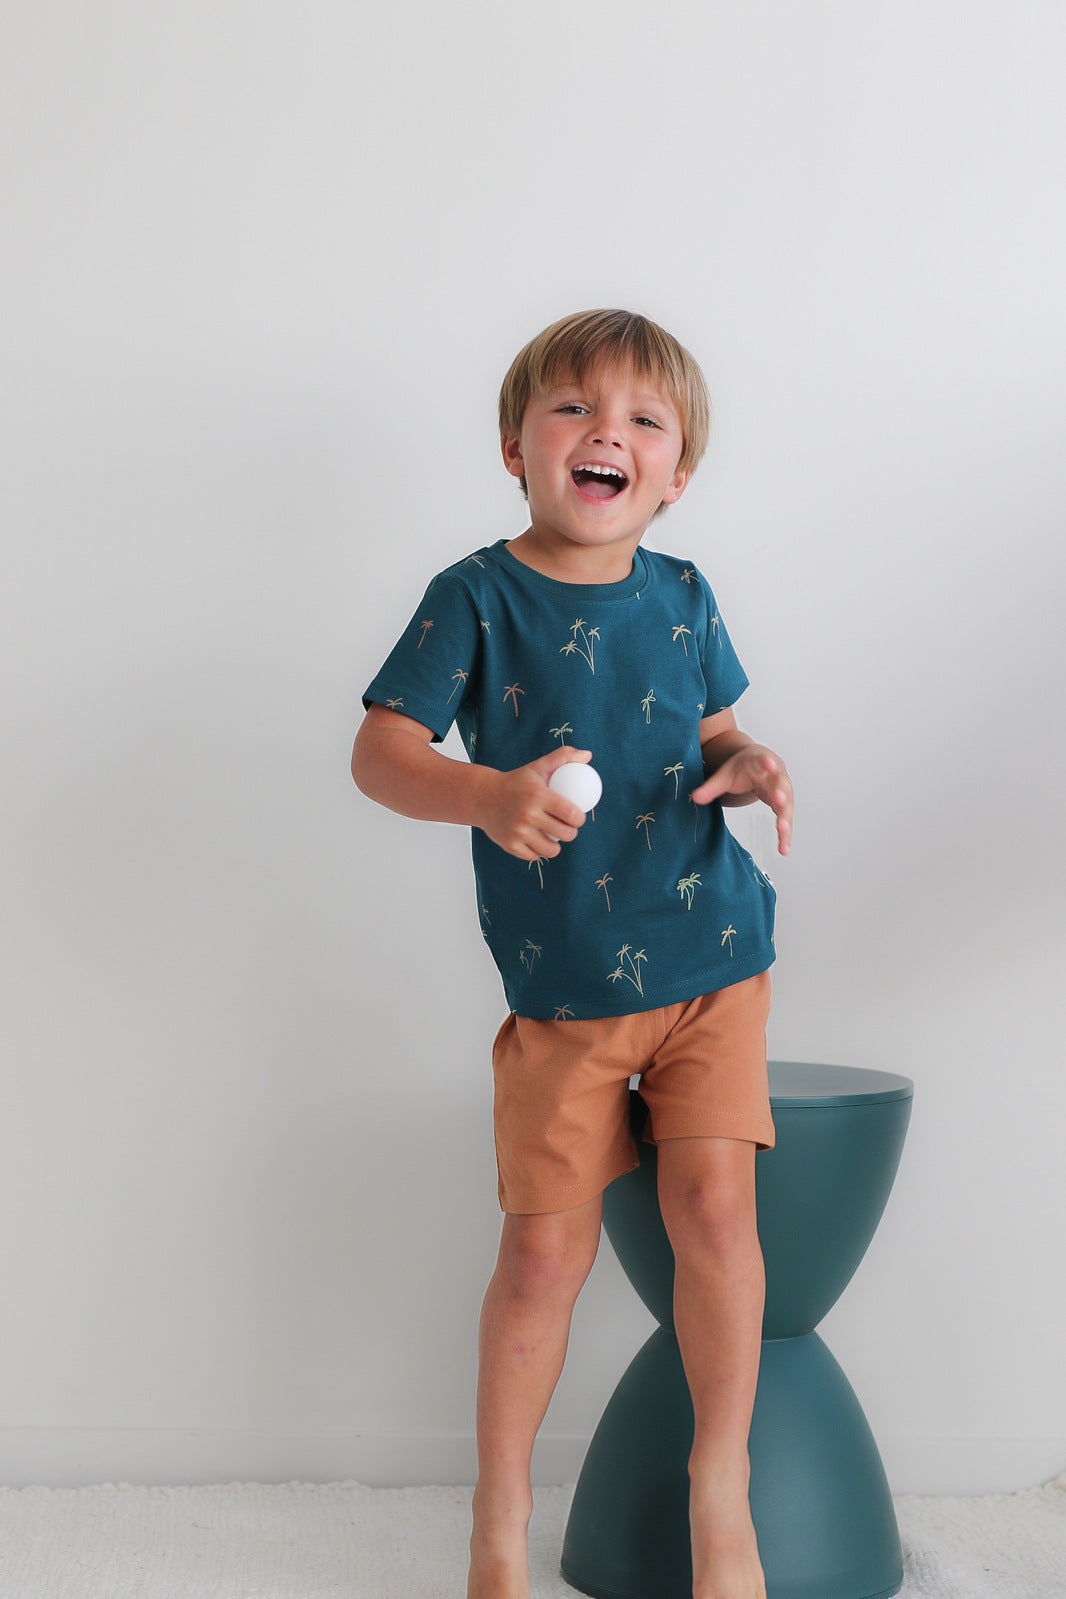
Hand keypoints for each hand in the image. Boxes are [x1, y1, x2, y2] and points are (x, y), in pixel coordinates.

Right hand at [474, 747, 592, 859]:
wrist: (482, 797)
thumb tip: (588, 755)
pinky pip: (534, 856)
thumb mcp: (537, 766)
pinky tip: (538, 843)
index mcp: (538, 795)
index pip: (571, 814)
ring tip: (555, 837)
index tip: (578, 817)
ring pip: (551, 850)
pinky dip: (538, 852)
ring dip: (556, 846)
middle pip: (565, 834)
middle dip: (571, 832)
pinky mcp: (510, 845)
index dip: (580, 819)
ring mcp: (518, 832)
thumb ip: (563, 757)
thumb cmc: (515, 782)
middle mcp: (528, 815)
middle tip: (567, 827)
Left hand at [691, 743, 793, 855]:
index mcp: (760, 762)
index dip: (766, 763)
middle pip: (781, 784)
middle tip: (780, 801)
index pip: (764, 761)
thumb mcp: (725, 774)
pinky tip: (784, 849)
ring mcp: (783, 791)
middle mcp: (776, 775)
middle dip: (781, 793)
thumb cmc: (743, 767)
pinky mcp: (784, 805)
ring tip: (783, 833)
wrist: (759, 763)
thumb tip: (694, 798)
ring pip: (787, 805)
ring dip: (786, 819)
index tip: (769, 764)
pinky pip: (786, 820)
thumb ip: (711, 786)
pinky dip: (785, 835)